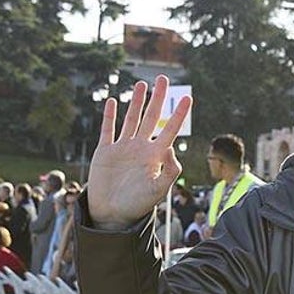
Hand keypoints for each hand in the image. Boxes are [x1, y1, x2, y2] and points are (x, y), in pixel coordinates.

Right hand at [87, 75, 191, 230]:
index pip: (170, 129)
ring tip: (142, 84)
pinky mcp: (105, 152)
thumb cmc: (138, 205)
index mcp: (156, 155)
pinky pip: (108, 130)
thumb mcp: (159, 190)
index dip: (179, 114)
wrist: (113, 215)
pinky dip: (110, 116)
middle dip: (158, 98)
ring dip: (136, 101)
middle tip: (163, 78)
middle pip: (151, 116)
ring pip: (131, 119)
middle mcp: (141, 147)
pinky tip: (114, 101)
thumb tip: (171, 148)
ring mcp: (123, 148)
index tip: (188, 98)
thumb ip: (170, 171)